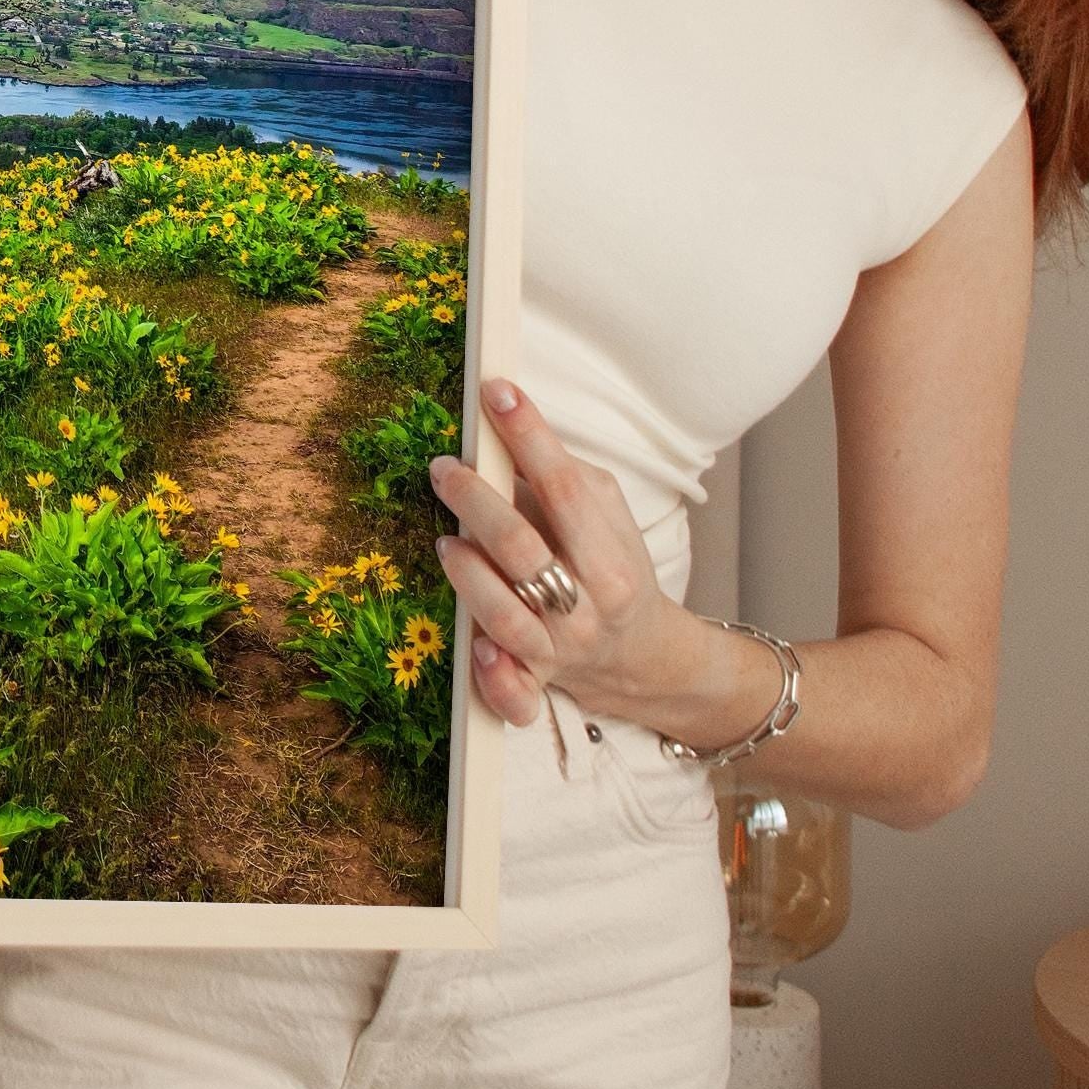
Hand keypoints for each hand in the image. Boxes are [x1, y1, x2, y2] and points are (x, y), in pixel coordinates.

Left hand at [427, 378, 696, 730]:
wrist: (643, 655)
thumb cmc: (614, 569)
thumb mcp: (607, 516)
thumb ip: (564, 480)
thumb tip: (505, 432)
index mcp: (611, 559)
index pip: (565, 487)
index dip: (528, 434)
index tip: (496, 392)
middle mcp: (588, 608)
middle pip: (523, 548)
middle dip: (475, 501)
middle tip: (444, 468)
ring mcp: (560, 652)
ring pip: (506, 617)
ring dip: (468, 575)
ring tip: (447, 542)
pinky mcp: (536, 685)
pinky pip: (514, 696)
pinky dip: (495, 677)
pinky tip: (478, 648)